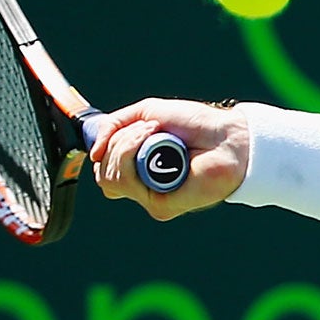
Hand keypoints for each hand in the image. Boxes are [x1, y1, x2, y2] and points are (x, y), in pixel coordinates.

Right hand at [90, 98, 251, 219]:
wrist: (227, 134)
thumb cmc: (196, 124)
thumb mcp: (148, 114)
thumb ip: (114, 126)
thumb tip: (93, 152)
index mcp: (140, 168)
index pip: (104, 170)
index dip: (107, 149)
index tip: (127, 129)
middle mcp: (144, 186)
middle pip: (103, 175)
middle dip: (119, 143)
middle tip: (149, 128)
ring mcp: (152, 197)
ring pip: (111, 179)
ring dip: (127, 145)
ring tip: (155, 132)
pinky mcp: (161, 206)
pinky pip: (128, 183)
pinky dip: (134, 153)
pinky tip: (158, 142)